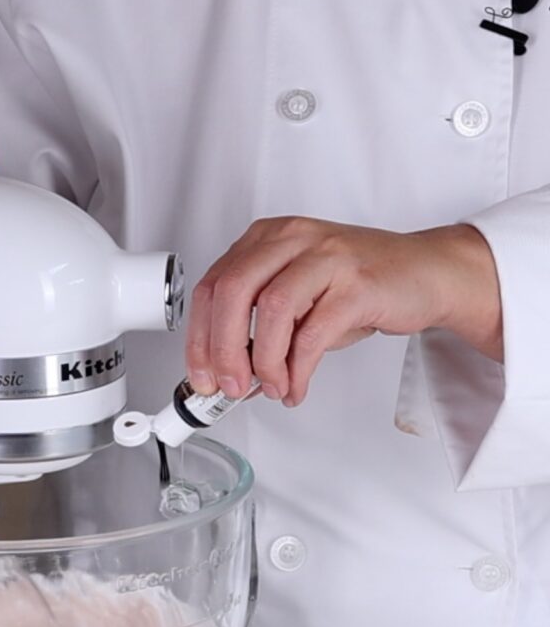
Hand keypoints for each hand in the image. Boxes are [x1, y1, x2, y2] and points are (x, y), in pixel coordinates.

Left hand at [185, 217, 501, 405]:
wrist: (426, 273)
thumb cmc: (358, 286)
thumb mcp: (298, 297)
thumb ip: (260, 328)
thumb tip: (229, 374)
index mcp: (267, 239)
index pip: (213, 286)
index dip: (200, 338)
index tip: (201, 376)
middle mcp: (292, 239)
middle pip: (234, 292)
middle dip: (223, 350)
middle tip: (229, 387)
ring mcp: (326, 257)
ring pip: (271, 310)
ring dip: (264, 361)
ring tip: (270, 387)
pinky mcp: (357, 284)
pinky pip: (314, 333)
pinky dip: (299, 369)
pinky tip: (296, 385)